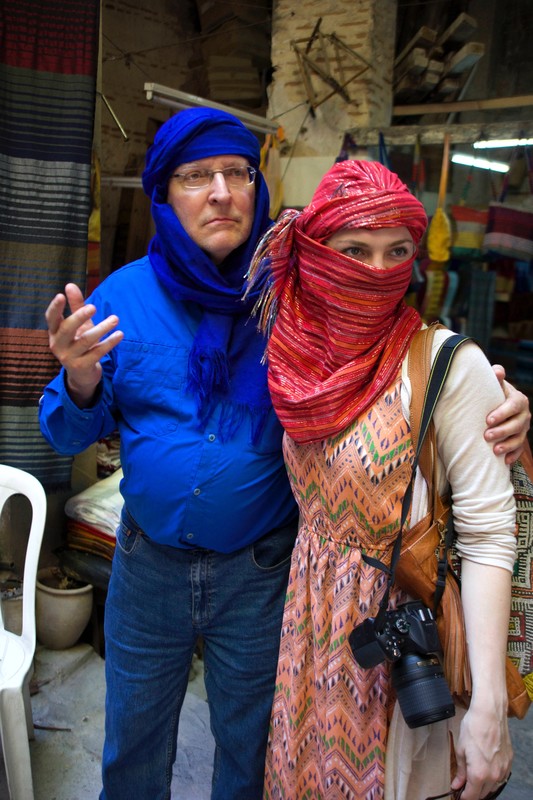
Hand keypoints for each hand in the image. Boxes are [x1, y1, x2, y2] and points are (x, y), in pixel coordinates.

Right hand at [45, 283, 122, 407]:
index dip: (55, 307)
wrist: (82, 374)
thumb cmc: (79, 343)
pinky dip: (109, 343)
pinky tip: (119, 334)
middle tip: (93, 306)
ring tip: (115, 319)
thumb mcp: (78, 325)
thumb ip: (76, 306)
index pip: (51, 318)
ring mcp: (69, 357)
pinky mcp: (82, 366)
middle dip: (79, 317)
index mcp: (55, 332)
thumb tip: (70, 285)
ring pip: (85, 341)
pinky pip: (97, 353)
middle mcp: (58, 344)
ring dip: (102, 329)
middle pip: (67, 329)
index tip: (60, 295)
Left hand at [451, 706, 512, 798]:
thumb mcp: (461, 750)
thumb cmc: (473, 728)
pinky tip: (487, 771)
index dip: (464, 797)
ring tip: (474, 779)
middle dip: (473, 793)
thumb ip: (461, 771)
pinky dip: (493, 778)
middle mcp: (493, 775)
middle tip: (464, 787)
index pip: (472, 796)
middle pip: (483, 794)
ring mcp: (503, 769)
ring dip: (484, 787)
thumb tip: (457, 784)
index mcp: (479, 774)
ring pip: (493, 787)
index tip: (459, 795)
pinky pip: (501, 777)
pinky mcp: (509, 762)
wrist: (489, 714)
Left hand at [486, 365, 530, 464]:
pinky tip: (504, 461)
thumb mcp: (496, 385)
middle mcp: (524, 414)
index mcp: (518, 400)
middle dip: (502, 431)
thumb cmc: (494, 393)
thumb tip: (497, 371)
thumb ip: (496, 377)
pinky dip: (513, 455)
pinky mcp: (520, 439)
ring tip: (495, 450)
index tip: (488, 420)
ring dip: (508, 445)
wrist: (499, 404)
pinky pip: (520, 449)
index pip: (513, 406)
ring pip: (519, 438)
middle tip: (486, 436)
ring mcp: (523, 428)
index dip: (502, 413)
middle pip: (517, 424)